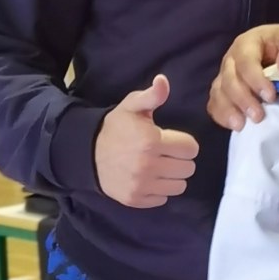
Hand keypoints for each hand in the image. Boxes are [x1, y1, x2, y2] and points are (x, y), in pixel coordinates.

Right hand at [95, 74, 198, 207]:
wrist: (87, 153)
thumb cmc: (116, 127)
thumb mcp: (132, 106)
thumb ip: (152, 95)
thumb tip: (163, 80)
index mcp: (151, 142)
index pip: (191, 149)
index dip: (185, 143)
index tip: (173, 141)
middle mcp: (147, 166)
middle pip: (188, 168)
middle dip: (181, 159)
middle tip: (168, 153)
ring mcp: (140, 185)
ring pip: (179, 186)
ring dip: (174, 176)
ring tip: (161, 166)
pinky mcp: (134, 199)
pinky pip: (163, 198)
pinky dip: (160, 189)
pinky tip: (151, 178)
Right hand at [206, 23, 278, 130]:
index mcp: (247, 43)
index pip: (246, 62)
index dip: (256, 80)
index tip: (271, 97)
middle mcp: (231, 59)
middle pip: (230, 80)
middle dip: (243, 100)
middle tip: (258, 116)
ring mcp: (224, 75)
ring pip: (219, 93)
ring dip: (229, 110)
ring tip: (241, 125)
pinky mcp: (223, 90)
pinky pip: (214, 103)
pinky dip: (221, 115)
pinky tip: (234, 125)